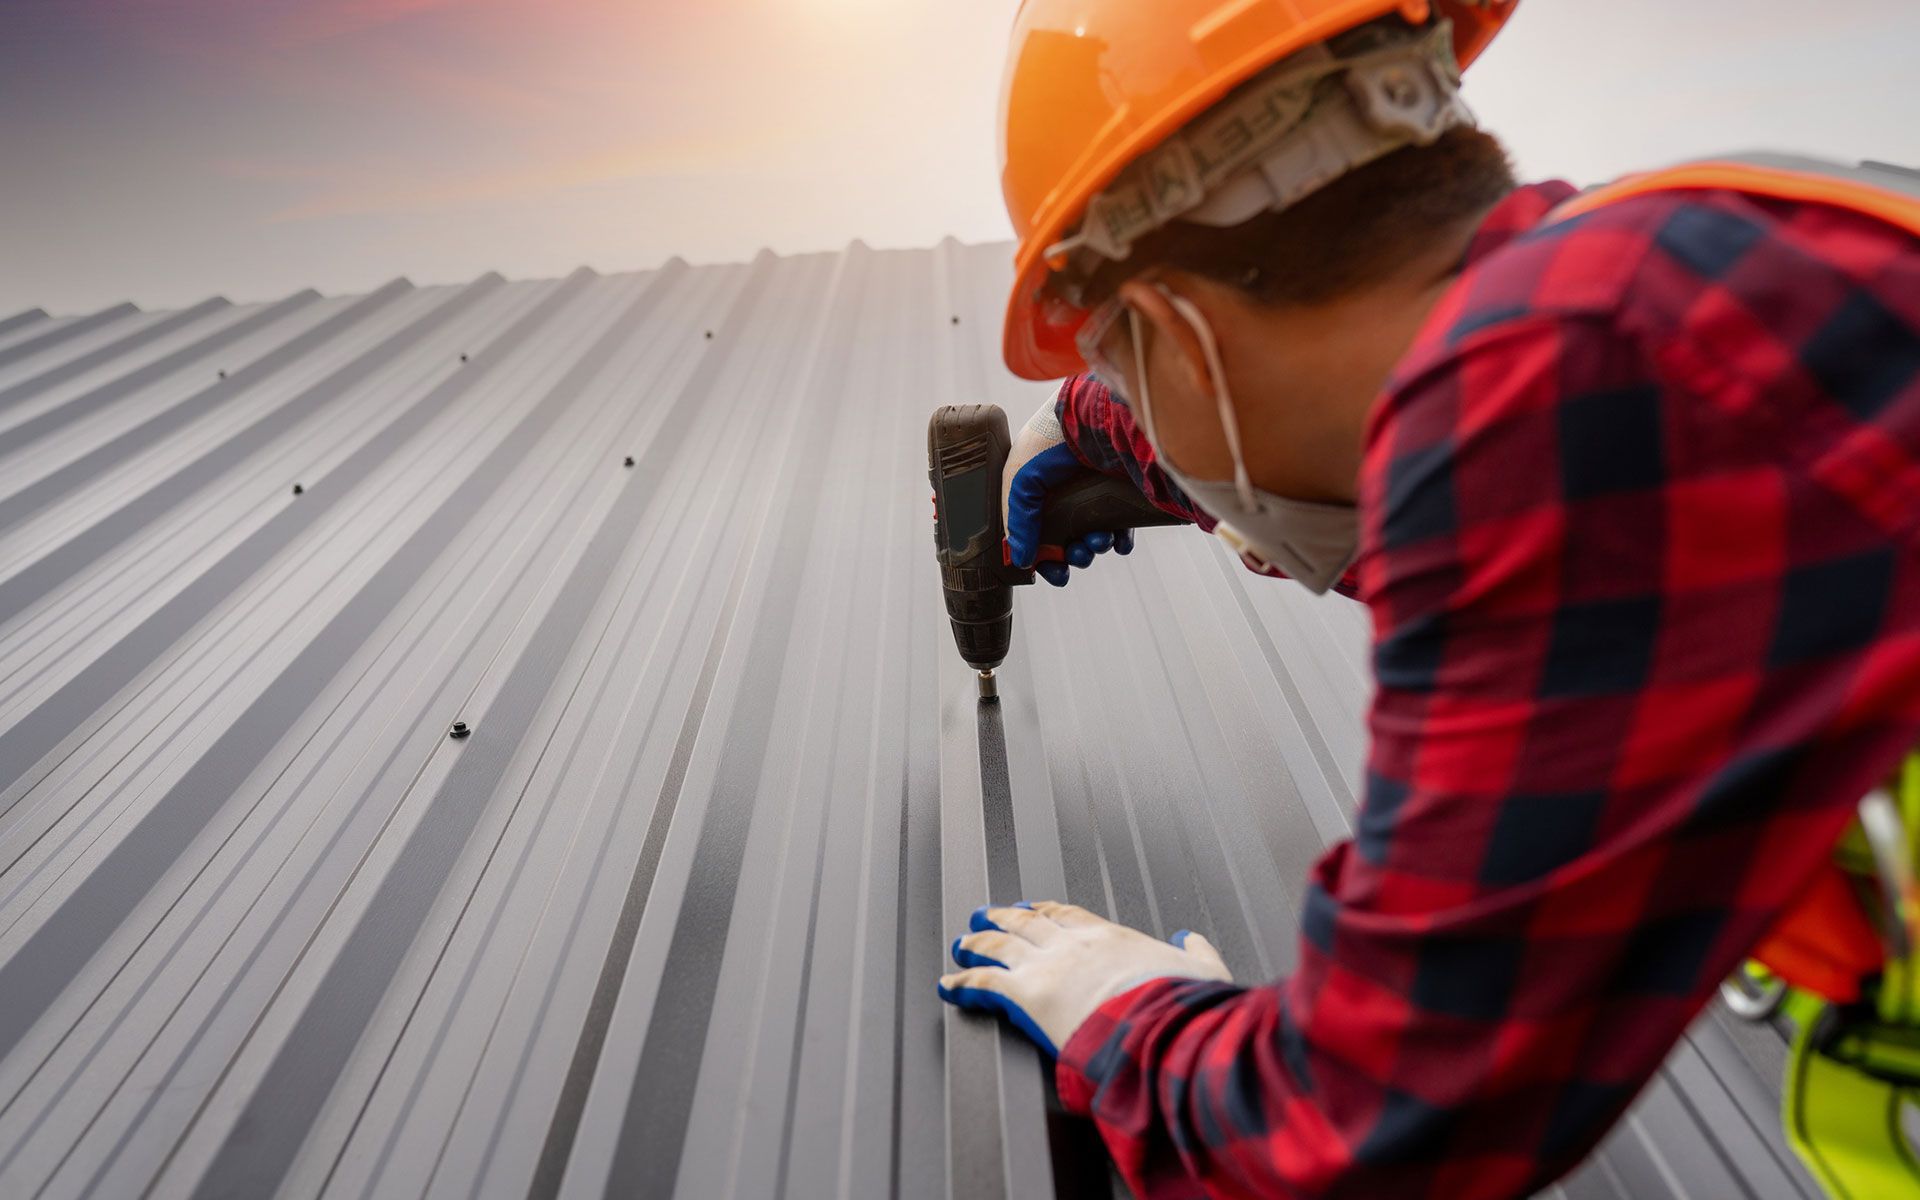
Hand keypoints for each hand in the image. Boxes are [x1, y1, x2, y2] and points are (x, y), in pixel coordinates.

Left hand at [937, 901, 1231, 1056]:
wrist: (1164, 1024)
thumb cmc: (1184, 1005)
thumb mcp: (1203, 972)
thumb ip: (1197, 953)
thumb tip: (1193, 940)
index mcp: (1111, 938)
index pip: (1068, 916)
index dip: (1045, 912)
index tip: (1031, 909)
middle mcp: (1073, 945)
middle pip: (1026, 924)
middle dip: (1003, 920)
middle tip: (985, 915)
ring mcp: (1046, 966)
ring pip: (1000, 946)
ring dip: (977, 943)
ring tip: (962, 942)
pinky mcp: (1026, 995)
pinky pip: (983, 983)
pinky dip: (961, 982)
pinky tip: (947, 984)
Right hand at [1003, 396, 1132, 585]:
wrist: (1099, 413)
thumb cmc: (1052, 437)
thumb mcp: (1021, 479)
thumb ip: (1017, 521)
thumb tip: (1020, 560)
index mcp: (1035, 487)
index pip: (1032, 529)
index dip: (1038, 553)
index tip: (1045, 571)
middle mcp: (1063, 490)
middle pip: (1065, 537)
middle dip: (1070, 554)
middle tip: (1077, 557)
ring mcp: (1094, 490)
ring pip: (1093, 534)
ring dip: (1093, 547)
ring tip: (1098, 542)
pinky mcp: (1121, 490)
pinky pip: (1122, 525)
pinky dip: (1120, 539)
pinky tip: (1119, 541)